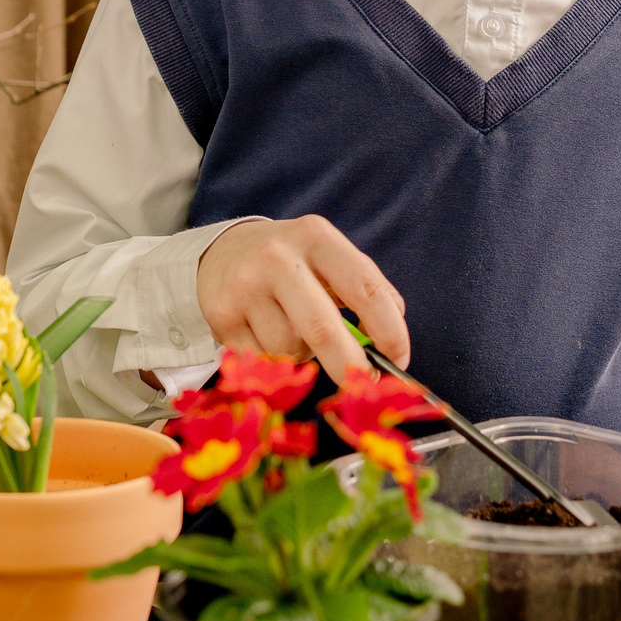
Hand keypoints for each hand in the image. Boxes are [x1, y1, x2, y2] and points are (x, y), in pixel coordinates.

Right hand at [195, 216, 409, 386]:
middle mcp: (277, 258)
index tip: (399, 358)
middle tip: (362, 383)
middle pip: (323, 330)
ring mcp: (245, 287)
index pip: (364, 288)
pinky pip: (263, 360)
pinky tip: (266, 332)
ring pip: (291, 349)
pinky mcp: (221, 316)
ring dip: (304, 354)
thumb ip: (367, 288)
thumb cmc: (292, 260)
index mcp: (316, 237)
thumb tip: (393, 339)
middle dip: (350, 367)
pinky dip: (274, 359)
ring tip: (294, 329)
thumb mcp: (330, 256)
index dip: (389, 330)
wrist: (225, 251)